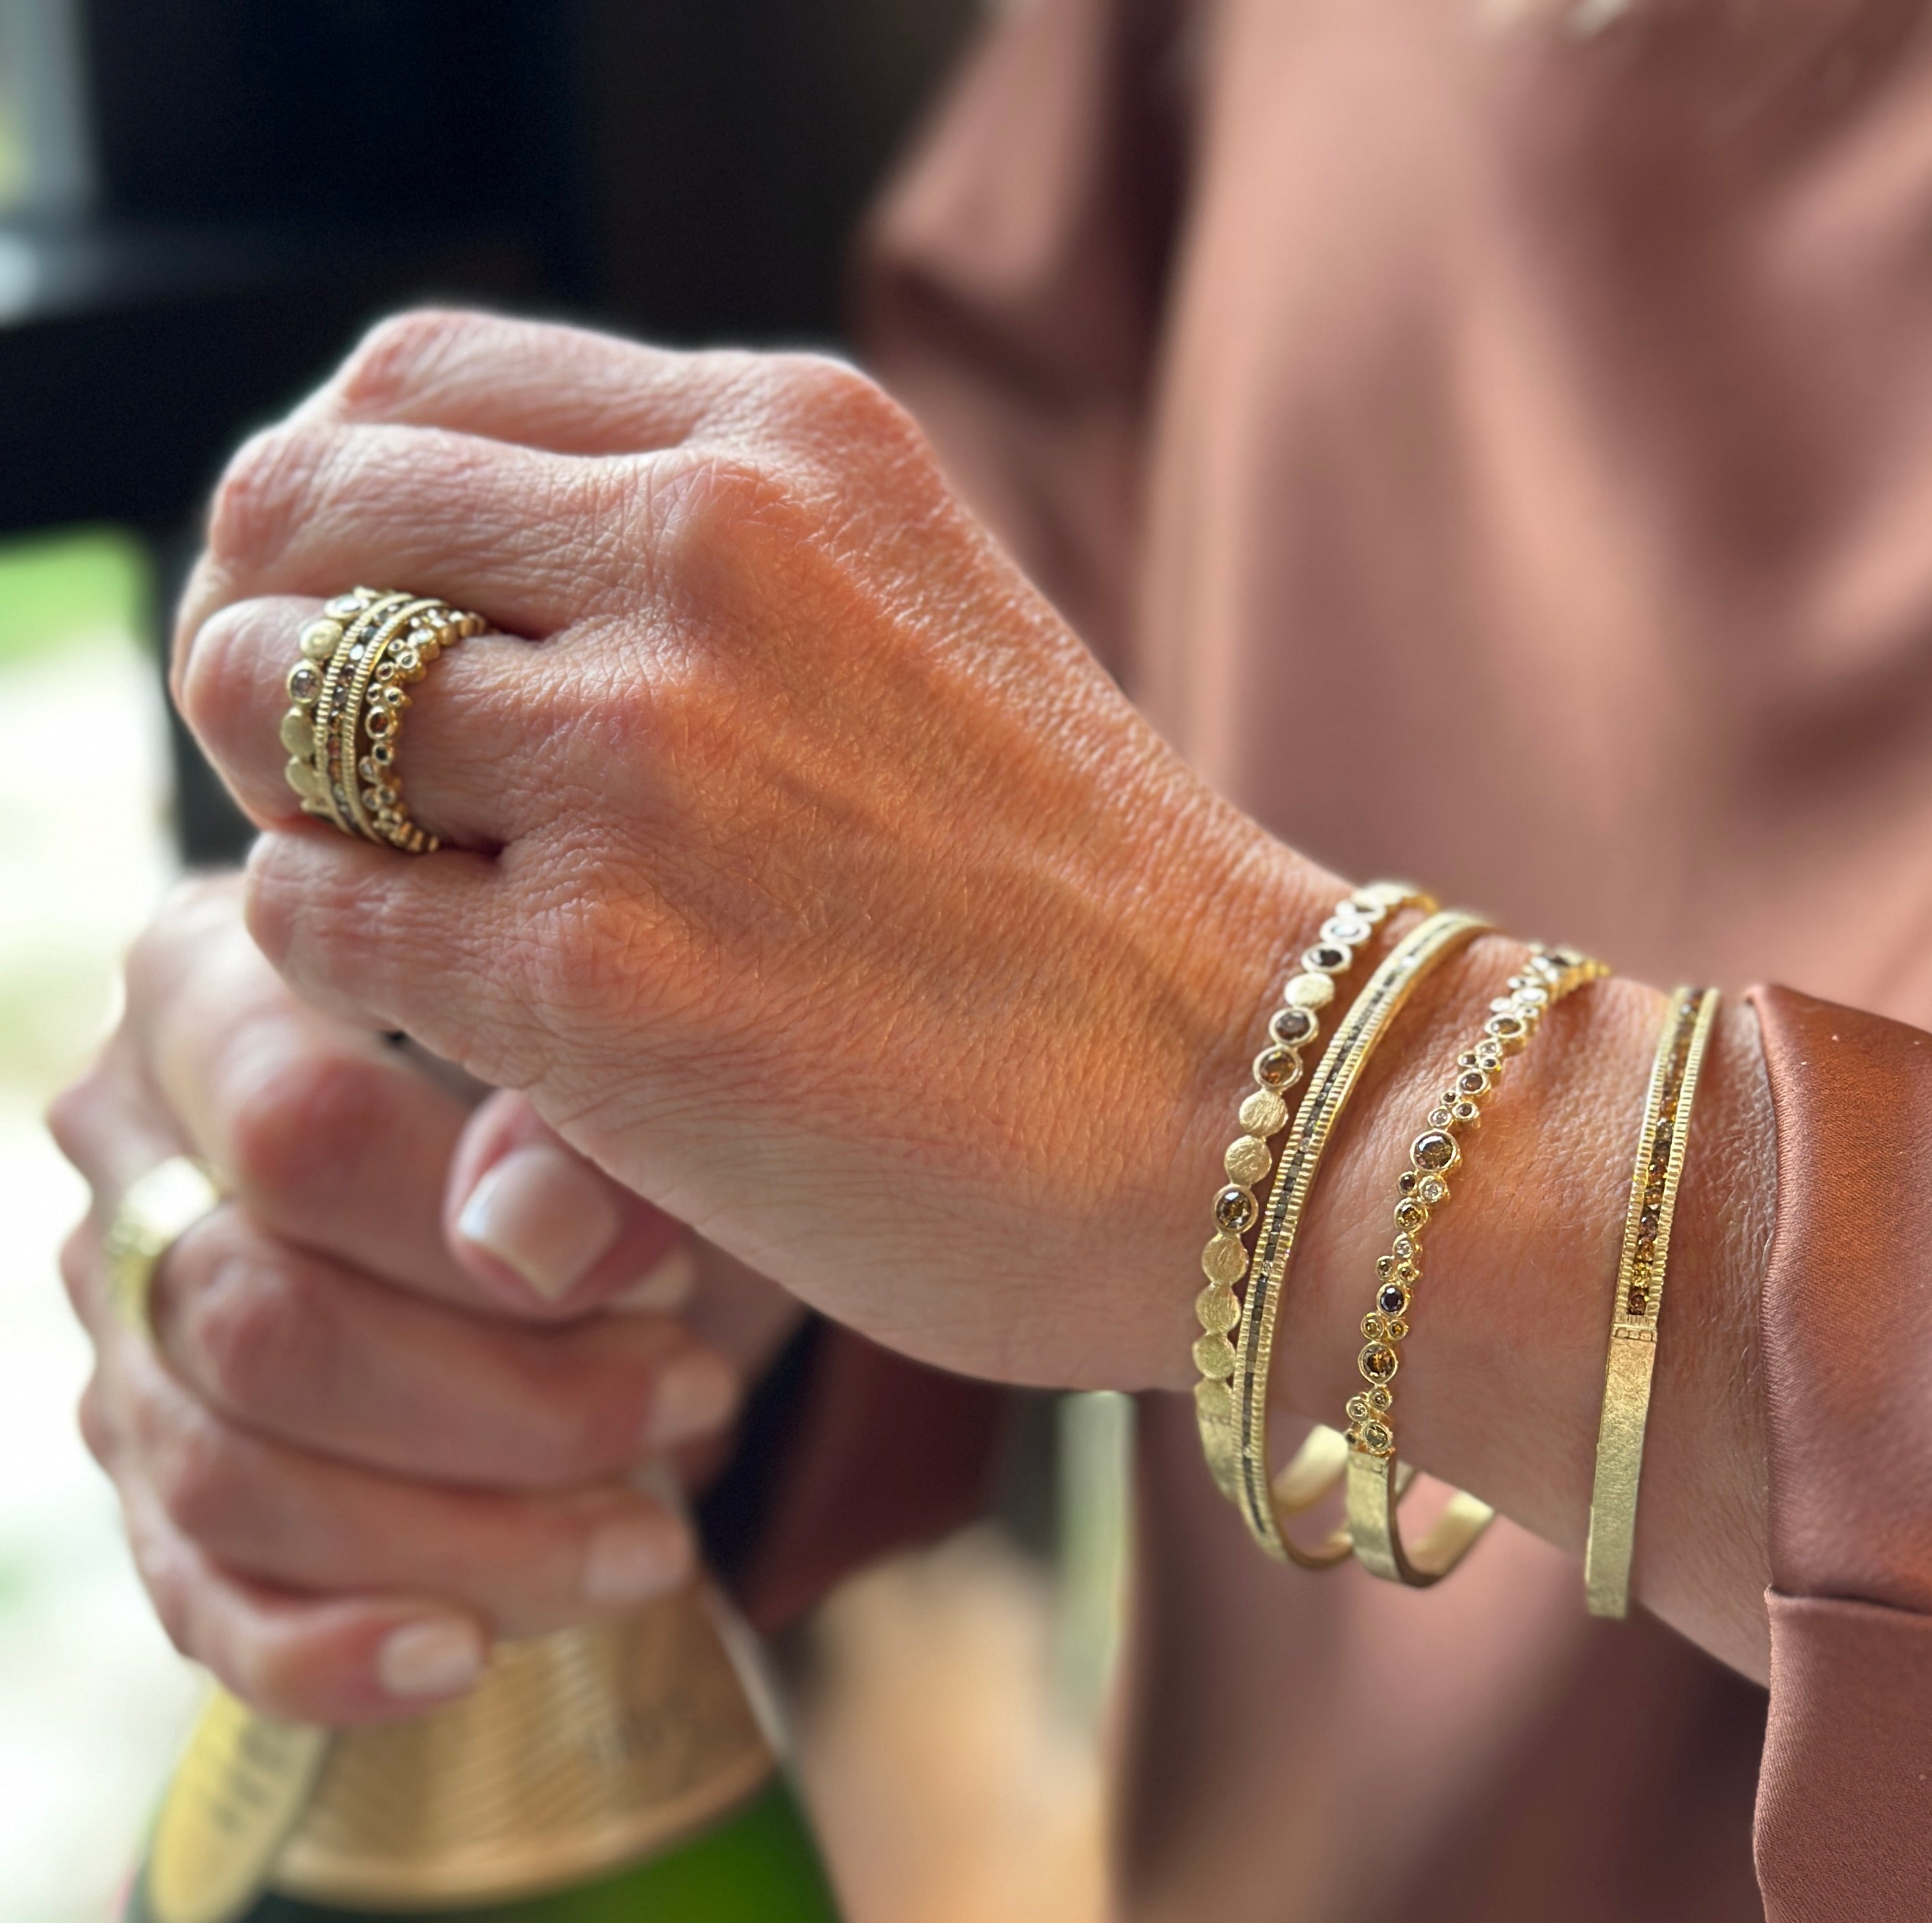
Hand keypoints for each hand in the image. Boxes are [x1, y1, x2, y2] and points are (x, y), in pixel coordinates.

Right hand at [51, 871, 796, 1724]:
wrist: (611, 1218)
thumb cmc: (613, 1116)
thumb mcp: (636, 1082)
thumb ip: (580, 1126)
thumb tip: (531, 1242)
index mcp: (214, 995)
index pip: (293, 1133)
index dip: (476, 1230)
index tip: (664, 1272)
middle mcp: (130, 1162)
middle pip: (261, 1324)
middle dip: (506, 1402)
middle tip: (690, 1397)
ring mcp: (128, 1340)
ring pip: (235, 1480)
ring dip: (468, 1537)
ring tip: (652, 1538)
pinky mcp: (163, 1496)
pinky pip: (206, 1606)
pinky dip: (335, 1654)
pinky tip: (466, 1659)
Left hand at [166, 310, 1772, 1673]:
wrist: (1255, 1119)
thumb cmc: (1079, 918)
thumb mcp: (907, 631)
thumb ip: (688, 581)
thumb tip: (394, 630)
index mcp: (783, 442)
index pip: (407, 385)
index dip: (338, 514)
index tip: (373, 638)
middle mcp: (699, 548)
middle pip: (302, 518)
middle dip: (280, 655)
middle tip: (352, 790)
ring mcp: (637, 759)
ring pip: (266, 710)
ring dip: (304, 813)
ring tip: (419, 905)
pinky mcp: (590, 974)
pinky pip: (310, 915)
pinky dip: (345, 967)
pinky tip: (465, 1020)